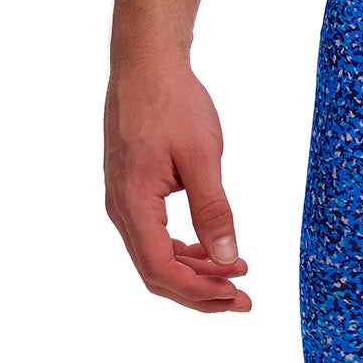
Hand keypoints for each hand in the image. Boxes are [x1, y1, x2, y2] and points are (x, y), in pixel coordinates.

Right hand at [104, 58, 251, 311]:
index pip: (162, 270)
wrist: (146, 64)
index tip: (238, 296)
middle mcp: (120, 209)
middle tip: (242, 297)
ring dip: (194, 270)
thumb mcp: (202, 156)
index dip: (200, 292)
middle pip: (155, 272)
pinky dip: (182, 248)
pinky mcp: (130, 188)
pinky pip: (152, 233)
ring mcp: (122, 199)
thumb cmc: (173, 103)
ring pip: (154, 255)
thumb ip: (213, 210)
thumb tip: (226, 258)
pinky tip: (209, 246)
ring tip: (234, 272)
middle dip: (200, 291)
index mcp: (133, 204)